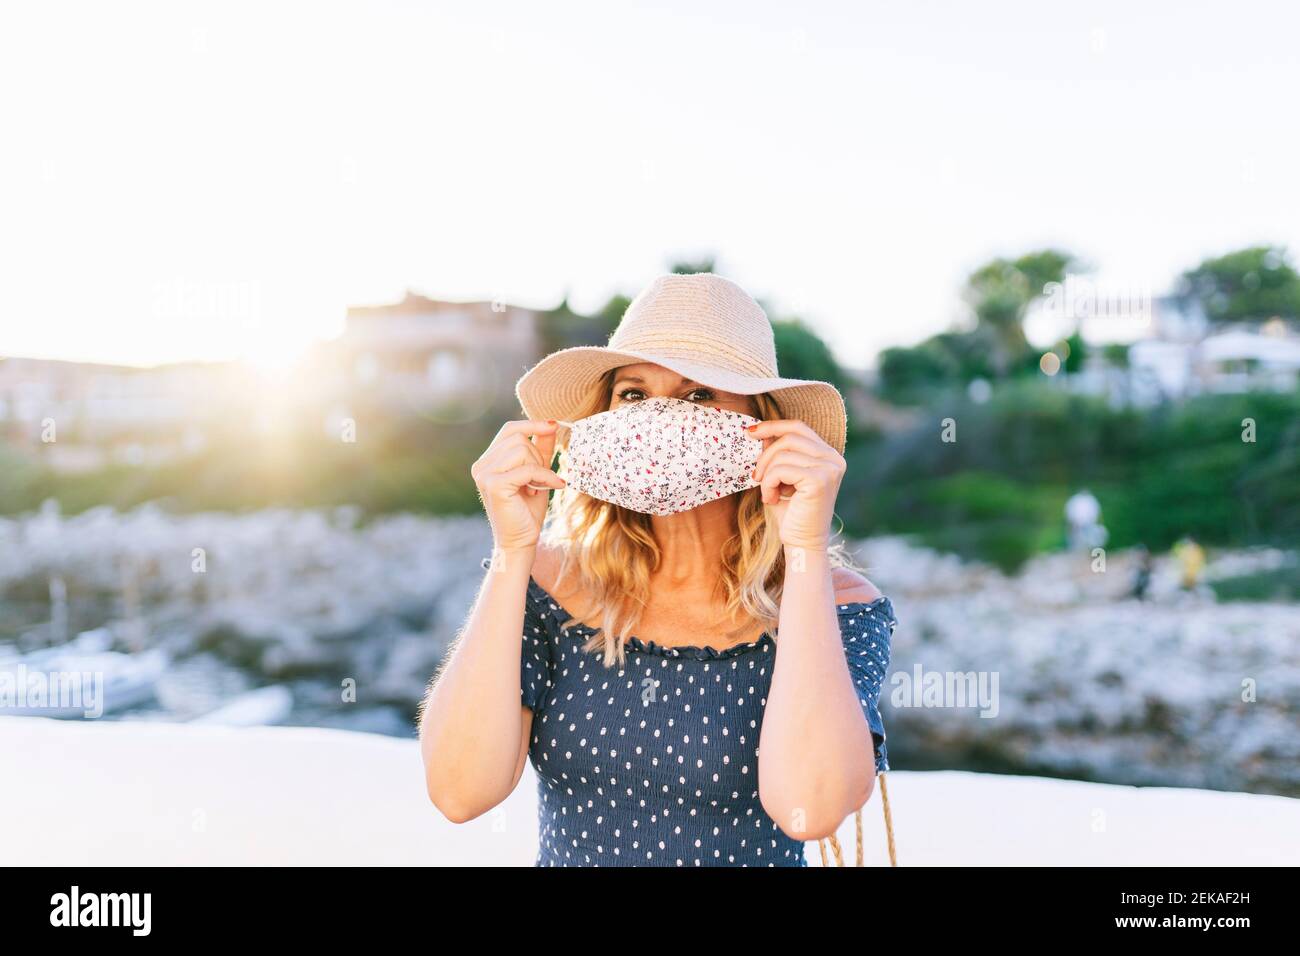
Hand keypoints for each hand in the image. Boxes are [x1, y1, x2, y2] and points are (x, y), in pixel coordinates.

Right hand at [470, 419, 565, 552]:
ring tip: (539, 486)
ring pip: (522, 450)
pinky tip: (554, 486)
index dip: (531, 424)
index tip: (554, 424)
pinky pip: (527, 469)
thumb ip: (541, 449)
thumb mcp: (538, 473)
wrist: (520, 542)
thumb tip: (550, 423)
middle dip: (538, 455)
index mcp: (488, 461)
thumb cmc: (527, 510)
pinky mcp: (494, 485)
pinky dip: (546, 476)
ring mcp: (484, 475)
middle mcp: (481, 466)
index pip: (509, 430)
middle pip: (518, 439)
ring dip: (540, 467)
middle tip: (542, 478)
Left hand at [745, 419, 845, 549]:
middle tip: (756, 477)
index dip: (773, 426)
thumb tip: (759, 431)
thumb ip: (777, 454)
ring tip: (768, 494)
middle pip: (789, 437)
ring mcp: (829, 468)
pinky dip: (768, 484)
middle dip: (765, 455)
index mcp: (829, 455)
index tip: (750, 432)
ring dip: (766, 474)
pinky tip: (772, 499)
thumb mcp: (782, 477)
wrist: (802, 544)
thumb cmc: (791, 512)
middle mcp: (834, 459)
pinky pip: (781, 469)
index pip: (798, 427)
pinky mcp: (819, 480)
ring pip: (782, 454)